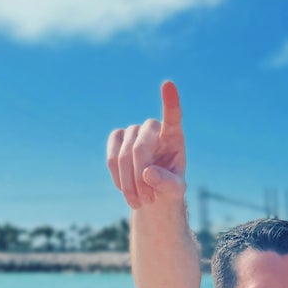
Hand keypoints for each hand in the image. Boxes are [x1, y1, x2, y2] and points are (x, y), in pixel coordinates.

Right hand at [107, 80, 186, 208]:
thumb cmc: (168, 188)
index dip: (170, 102)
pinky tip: (126, 190)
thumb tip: (148, 173)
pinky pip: (111, 158)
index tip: (168, 85)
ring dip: (129, 184)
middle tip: (148, 201)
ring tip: (140, 202)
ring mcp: (133, 131)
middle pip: (140, 147)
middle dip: (140, 176)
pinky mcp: (117, 139)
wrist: (153, 193)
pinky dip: (118, 177)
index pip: (172, 117)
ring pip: (124, 155)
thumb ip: (168, 183)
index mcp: (173, 136)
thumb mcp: (176, 190)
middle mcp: (153, 129)